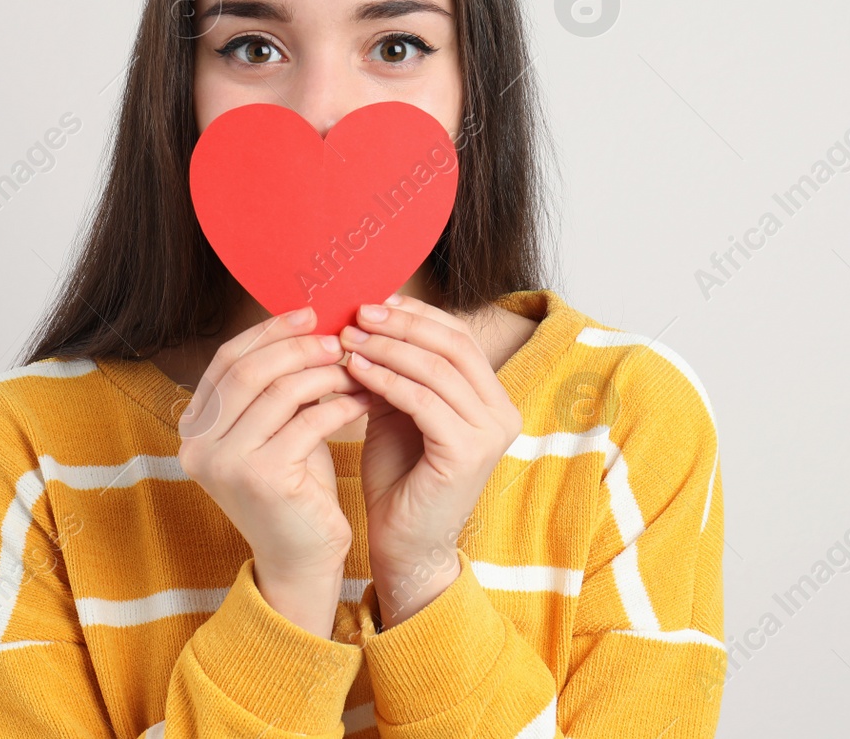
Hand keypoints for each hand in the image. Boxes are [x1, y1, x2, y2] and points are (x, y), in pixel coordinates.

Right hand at [175, 304, 369, 636]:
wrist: (302, 560)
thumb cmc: (296, 489)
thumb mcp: (277, 430)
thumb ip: (276, 386)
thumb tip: (308, 324)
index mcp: (194, 428)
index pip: (227, 361)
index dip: (269, 332)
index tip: (311, 314)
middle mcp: (198, 445)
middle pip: (249, 370)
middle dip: (298, 346)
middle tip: (338, 338)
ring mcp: (226, 463)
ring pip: (280, 391)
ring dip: (325, 373)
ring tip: (356, 367)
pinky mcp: (262, 478)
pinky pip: (308, 421)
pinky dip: (340, 404)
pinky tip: (363, 399)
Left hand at [338, 294, 523, 626]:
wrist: (405, 546)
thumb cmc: (400, 479)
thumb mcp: (398, 412)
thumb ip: (396, 371)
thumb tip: (367, 319)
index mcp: (491, 399)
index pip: (458, 337)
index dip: (416, 315)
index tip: (372, 302)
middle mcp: (502, 412)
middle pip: (453, 345)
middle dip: (401, 324)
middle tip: (357, 313)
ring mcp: (490, 433)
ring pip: (436, 369)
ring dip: (387, 348)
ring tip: (348, 339)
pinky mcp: (467, 453)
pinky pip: (422, 400)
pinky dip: (385, 379)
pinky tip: (354, 369)